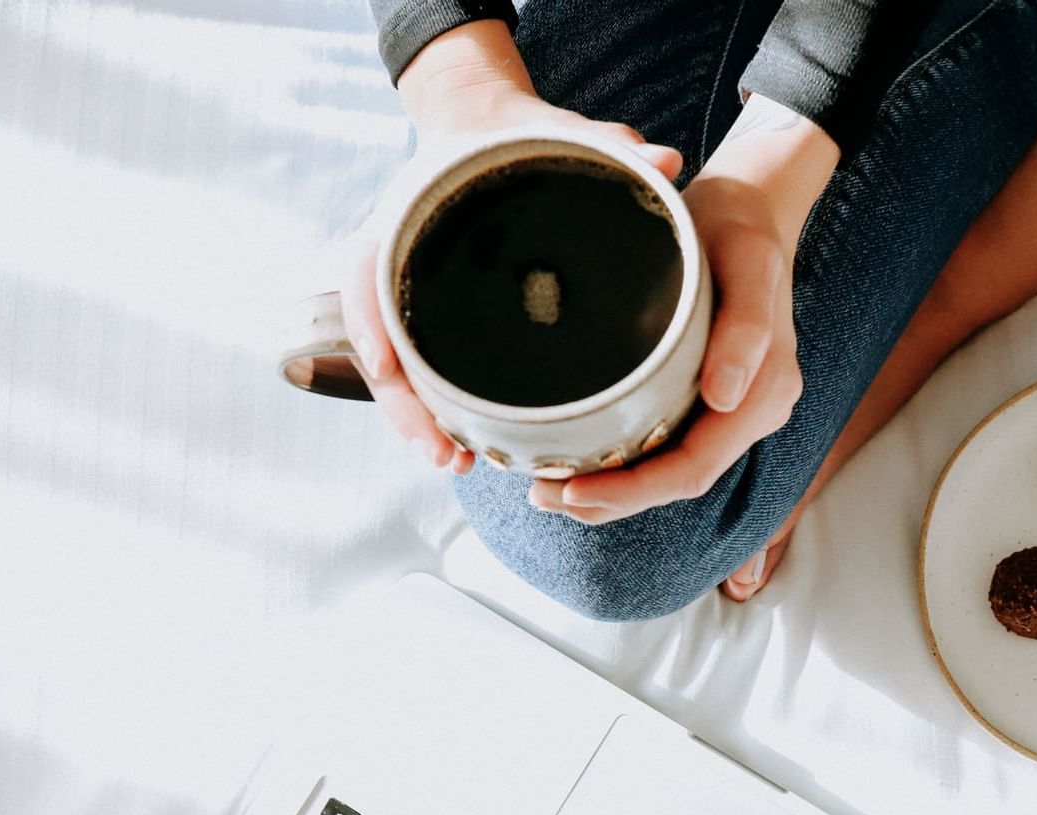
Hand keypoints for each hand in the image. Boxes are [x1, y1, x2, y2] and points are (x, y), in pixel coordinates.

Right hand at [341, 21, 682, 473]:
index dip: (371, 319)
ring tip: (457, 463)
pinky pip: (421, 368)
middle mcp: (398, 257)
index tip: (387, 363)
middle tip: (444, 452)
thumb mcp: (559, 133)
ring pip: (397, 367)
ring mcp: (409, 291)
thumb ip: (608, 145)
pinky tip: (466, 448)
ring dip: (418, 419)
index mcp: (413, 213)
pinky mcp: (430, 317)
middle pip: (379, 338)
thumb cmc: (519, 137)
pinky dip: (437, 408)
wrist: (485, 130)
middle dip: (404, 402)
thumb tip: (667, 163)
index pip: (369, 269)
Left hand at [528, 94, 838, 521]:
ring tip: (551, 493)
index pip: (694, 468)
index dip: (633, 491)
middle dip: (613, 500)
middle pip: (679, 482)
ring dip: (615, 492)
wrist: (750, 204)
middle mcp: (752, 409)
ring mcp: (734, 407)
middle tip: (543, 497)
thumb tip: (724, 398)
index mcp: (765, 391)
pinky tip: (583, 464)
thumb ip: (746, 328)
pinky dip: (627, 465)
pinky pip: (671, 447)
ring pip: (672, 472)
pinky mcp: (712, 397)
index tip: (572, 490)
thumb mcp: (748, 260)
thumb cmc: (739, 225)